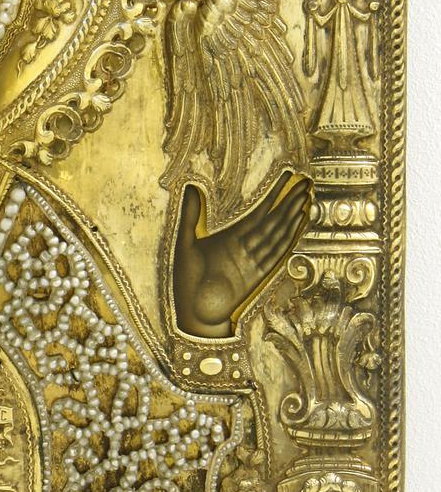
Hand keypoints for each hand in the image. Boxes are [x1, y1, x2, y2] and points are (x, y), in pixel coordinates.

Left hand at [172, 172, 310, 337]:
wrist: (193, 314)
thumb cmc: (186, 282)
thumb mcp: (185, 244)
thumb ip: (190, 216)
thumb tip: (192, 187)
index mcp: (229, 238)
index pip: (256, 211)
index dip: (272, 194)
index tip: (286, 177)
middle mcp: (245, 247)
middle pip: (272, 219)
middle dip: (288, 201)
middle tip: (306, 182)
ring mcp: (253, 260)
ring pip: (277, 233)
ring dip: (292, 216)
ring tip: (307, 197)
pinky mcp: (258, 274)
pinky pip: (277, 251)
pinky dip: (289, 236)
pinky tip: (300, 222)